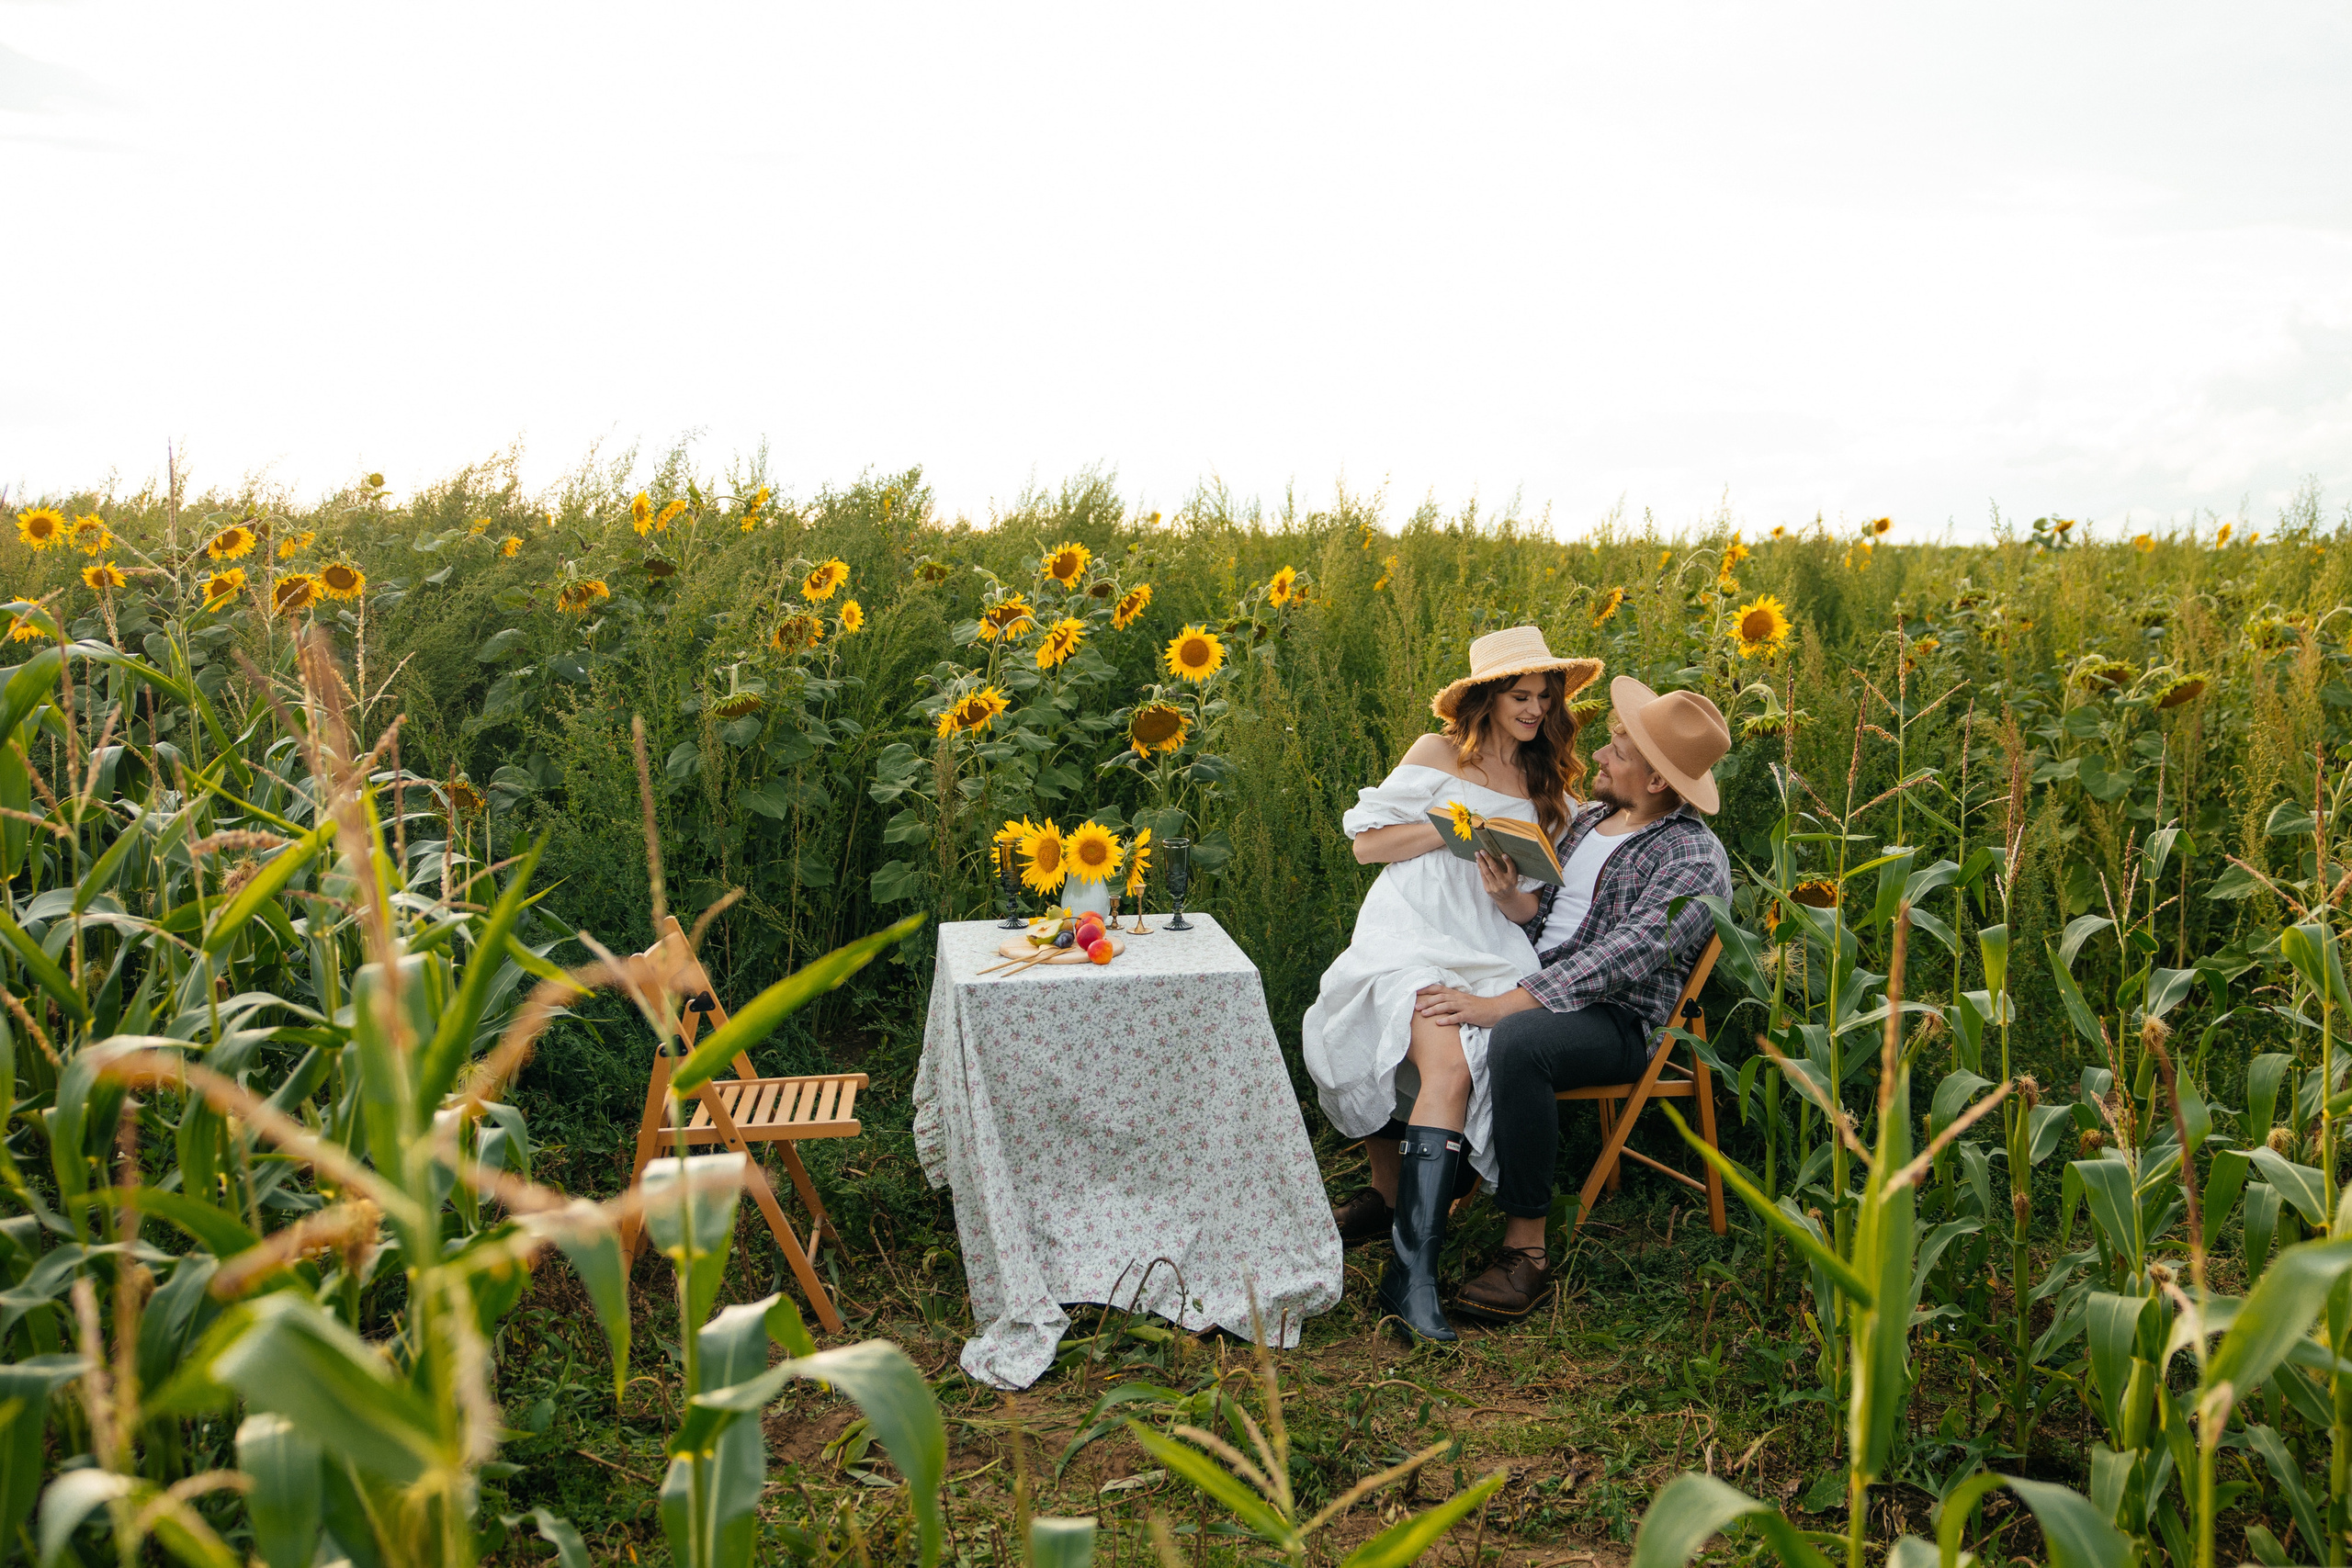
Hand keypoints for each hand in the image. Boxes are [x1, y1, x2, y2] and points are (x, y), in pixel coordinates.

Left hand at [1414, 984, 1536, 1028]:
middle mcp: (1458, 998)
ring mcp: (1464, 1006)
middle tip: (1414, 1007)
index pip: (1438, 989)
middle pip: (1439, 997)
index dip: (1426, 990)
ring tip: (1423, 1014)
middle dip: (1426, 1001)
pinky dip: (1447, 1020)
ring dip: (1434, 1009)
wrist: (1496, 1009)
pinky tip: (1439, 1023)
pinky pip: (1457, 1017)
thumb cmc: (1478, 1007)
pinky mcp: (1470, 1015)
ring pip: (1446, 1005)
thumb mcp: (1463, 1002)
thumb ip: (1451, 1001)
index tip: (1414, 992)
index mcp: (1456, 994)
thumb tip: (1437, 1004)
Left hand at [1476, 852, 1538, 922]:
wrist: (1506, 898)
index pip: (1511, 869)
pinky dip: (1480, 868)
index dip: (1508, 861)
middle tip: (1483, 851)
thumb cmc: (1509, 882)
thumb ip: (1510, 867)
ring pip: (1487, 872)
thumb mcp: (1514, 876)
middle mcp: (1504, 883)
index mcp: (1513, 879)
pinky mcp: (1488, 889)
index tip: (1503, 854)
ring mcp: (1495, 887)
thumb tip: (1501, 854)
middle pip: (1495, 869)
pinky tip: (1478, 862)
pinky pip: (1483, 876)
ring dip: (1481, 862)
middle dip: (1488, 859)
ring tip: (1477, 854)